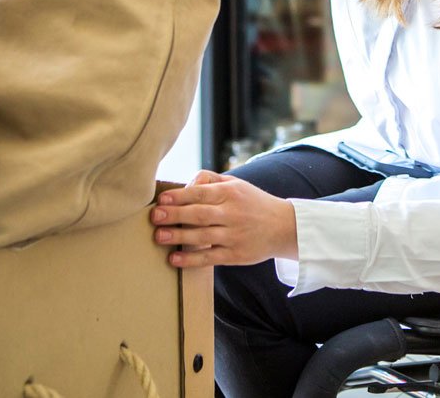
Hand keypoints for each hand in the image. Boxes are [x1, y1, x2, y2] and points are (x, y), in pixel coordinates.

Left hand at [152, 170, 298, 268]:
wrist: (284, 227)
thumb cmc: (253, 203)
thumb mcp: (236, 184)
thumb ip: (210, 180)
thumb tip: (185, 185)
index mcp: (231, 193)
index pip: (202, 193)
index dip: (180, 196)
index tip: (162, 199)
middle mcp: (233, 214)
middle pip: (200, 214)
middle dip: (175, 215)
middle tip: (155, 217)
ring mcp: (234, 236)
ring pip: (202, 236)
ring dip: (179, 237)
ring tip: (158, 236)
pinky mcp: (236, 255)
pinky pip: (209, 258)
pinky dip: (191, 260)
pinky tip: (174, 259)